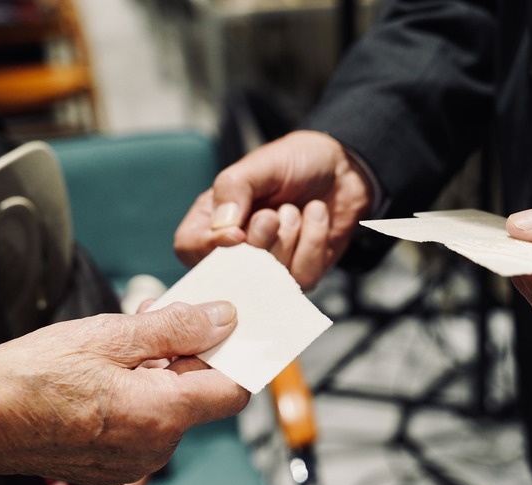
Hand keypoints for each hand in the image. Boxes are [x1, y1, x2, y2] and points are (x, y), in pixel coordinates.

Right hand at [0, 301, 248, 484]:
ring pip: (173, 404)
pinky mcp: (116, 462)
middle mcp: (156, 446)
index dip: (237, 355)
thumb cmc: (32, 378)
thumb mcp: (109, 335)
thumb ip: (176, 328)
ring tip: (129, 338)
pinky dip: (144, 391)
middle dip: (189, 352)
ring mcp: (135, 459)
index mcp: (163, 414)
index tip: (230, 328)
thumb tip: (224, 318)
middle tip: (161, 317)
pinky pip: (148, 421)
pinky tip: (116, 367)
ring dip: (163, 368)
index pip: (235, 389)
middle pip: (201, 393)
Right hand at [174, 130, 373, 288]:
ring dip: (290, 236)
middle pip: (233, 269)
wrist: (342, 168)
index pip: (189, 247)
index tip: (237, 233)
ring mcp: (269, 266)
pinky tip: (315, 216)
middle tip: (274, 213)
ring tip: (296, 209)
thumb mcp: (260, 164)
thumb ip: (233, 188)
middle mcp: (237, 247)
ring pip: (271, 277)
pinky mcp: (300, 274)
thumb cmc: (295, 162)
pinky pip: (304, 276)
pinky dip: (314, 240)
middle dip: (260, 240)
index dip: (210, 247)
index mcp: (212, 218)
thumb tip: (221, 226)